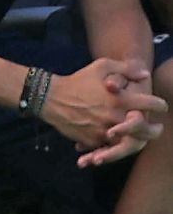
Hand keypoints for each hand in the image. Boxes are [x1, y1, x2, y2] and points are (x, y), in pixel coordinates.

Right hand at [43, 59, 166, 167]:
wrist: (51, 98)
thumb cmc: (79, 80)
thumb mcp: (101, 66)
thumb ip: (125, 69)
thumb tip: (145, 74)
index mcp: (119, 99)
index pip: (149, 104)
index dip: (159, 105)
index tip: (162, 106)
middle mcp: (114, 117)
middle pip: (144, 129)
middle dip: (154, 129)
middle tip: (158, 128)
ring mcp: (104, 131)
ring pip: (128, 142)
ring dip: (137, 139)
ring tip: (141, 137)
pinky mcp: (93, 141)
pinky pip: (109, 146)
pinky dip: (115, 144)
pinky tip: (118, 140)